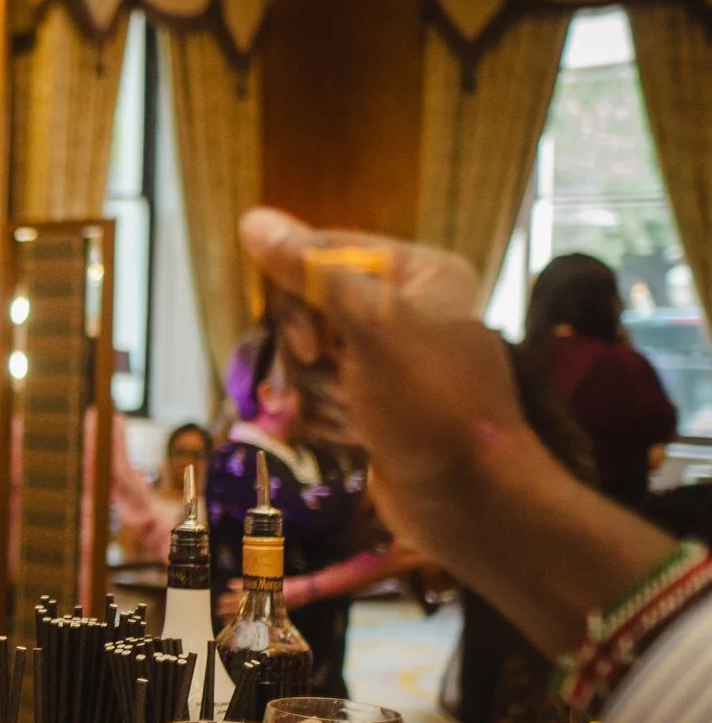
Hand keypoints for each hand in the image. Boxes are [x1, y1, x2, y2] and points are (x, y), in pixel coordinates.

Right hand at [238, 208, 532, 566]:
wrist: (471, 502)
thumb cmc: (430, 407)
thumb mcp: (372, 331)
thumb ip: (312, 275)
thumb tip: (253, 220)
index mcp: (422, 275)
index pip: (327, 249)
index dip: (299, 286)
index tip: (310, 338)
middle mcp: (407, 308)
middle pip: (312, 300)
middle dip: (307, 342)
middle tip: (322, 368)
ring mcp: (390, 357)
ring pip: (309, 348)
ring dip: (312, 384)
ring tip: (343, 409)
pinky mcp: (376, 400)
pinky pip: (321, 387)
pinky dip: (321, 409)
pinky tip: (344, 430)